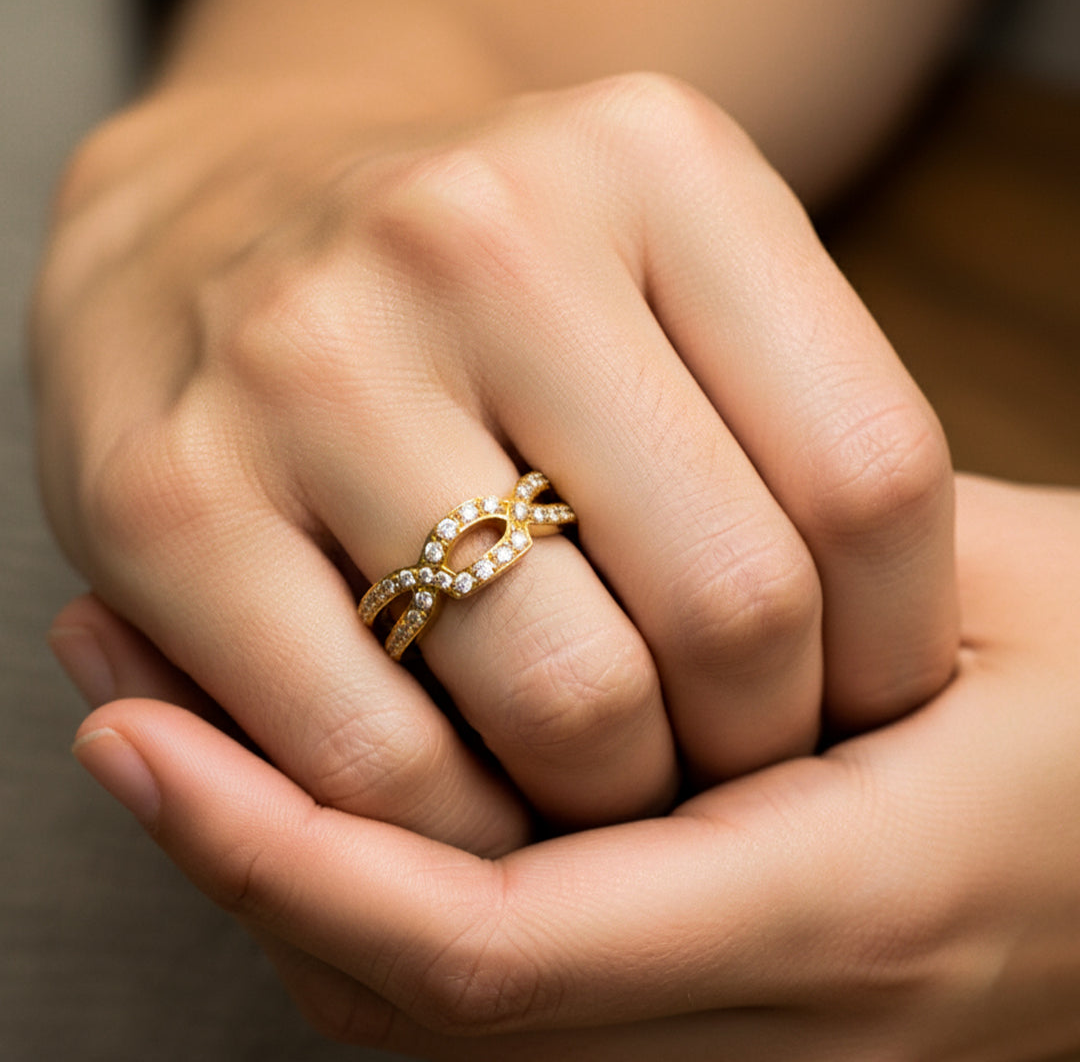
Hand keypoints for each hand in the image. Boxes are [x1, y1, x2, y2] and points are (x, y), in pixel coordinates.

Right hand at [37, 72, 955, 843]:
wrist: (219, 225)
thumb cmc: (476, 285)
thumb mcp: (663, 278)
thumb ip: (785, 430)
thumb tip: (883, 673)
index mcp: (653, 166)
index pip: (870, 476)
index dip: (892, 645)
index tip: (859, 703)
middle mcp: (479, 237)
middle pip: (732, 602)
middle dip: (755, 743)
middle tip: (725, 758)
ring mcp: (309, 362)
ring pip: (568, 702)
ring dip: (613, 796)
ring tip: (605, 775)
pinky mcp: (167, 499)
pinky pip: (381, 760)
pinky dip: (457, 827)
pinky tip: (475, 794)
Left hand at [66, 476, 1079, 1059]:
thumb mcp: (1014, 607)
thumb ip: (814, 590)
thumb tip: (599, 550)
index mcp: (846, 905)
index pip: (498, 942)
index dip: (297, 852)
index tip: (145, 735)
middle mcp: (766, 1014)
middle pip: (421, 992)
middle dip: (249, 856)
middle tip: (119, 698)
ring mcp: (735, 1031)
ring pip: (436, 996)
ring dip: (292, 862)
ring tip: (172, 710)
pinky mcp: (720, 1005)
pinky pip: (498, 969)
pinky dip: (375, 881)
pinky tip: (319, 755)